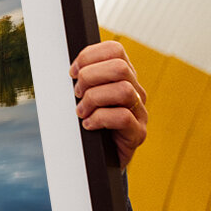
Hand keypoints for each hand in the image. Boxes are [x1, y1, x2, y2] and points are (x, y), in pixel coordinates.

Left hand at [70, 40, 147, 168]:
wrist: (100, 159)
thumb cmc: (89, 124)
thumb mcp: (84, 97)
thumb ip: (82, 80)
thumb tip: (70, 70)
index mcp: (123, 77)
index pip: (115, 50)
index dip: (89, 56)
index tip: (72, 72)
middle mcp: (136, 91)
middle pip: (120, 67)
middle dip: (90, 77)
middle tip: (77, 94)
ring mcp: (140, 112)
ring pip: (123, 90)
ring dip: (94, 99)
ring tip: (81, 112)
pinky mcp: (138, 133)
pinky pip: (123, 117)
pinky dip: (99, 119)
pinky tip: (88, 125)